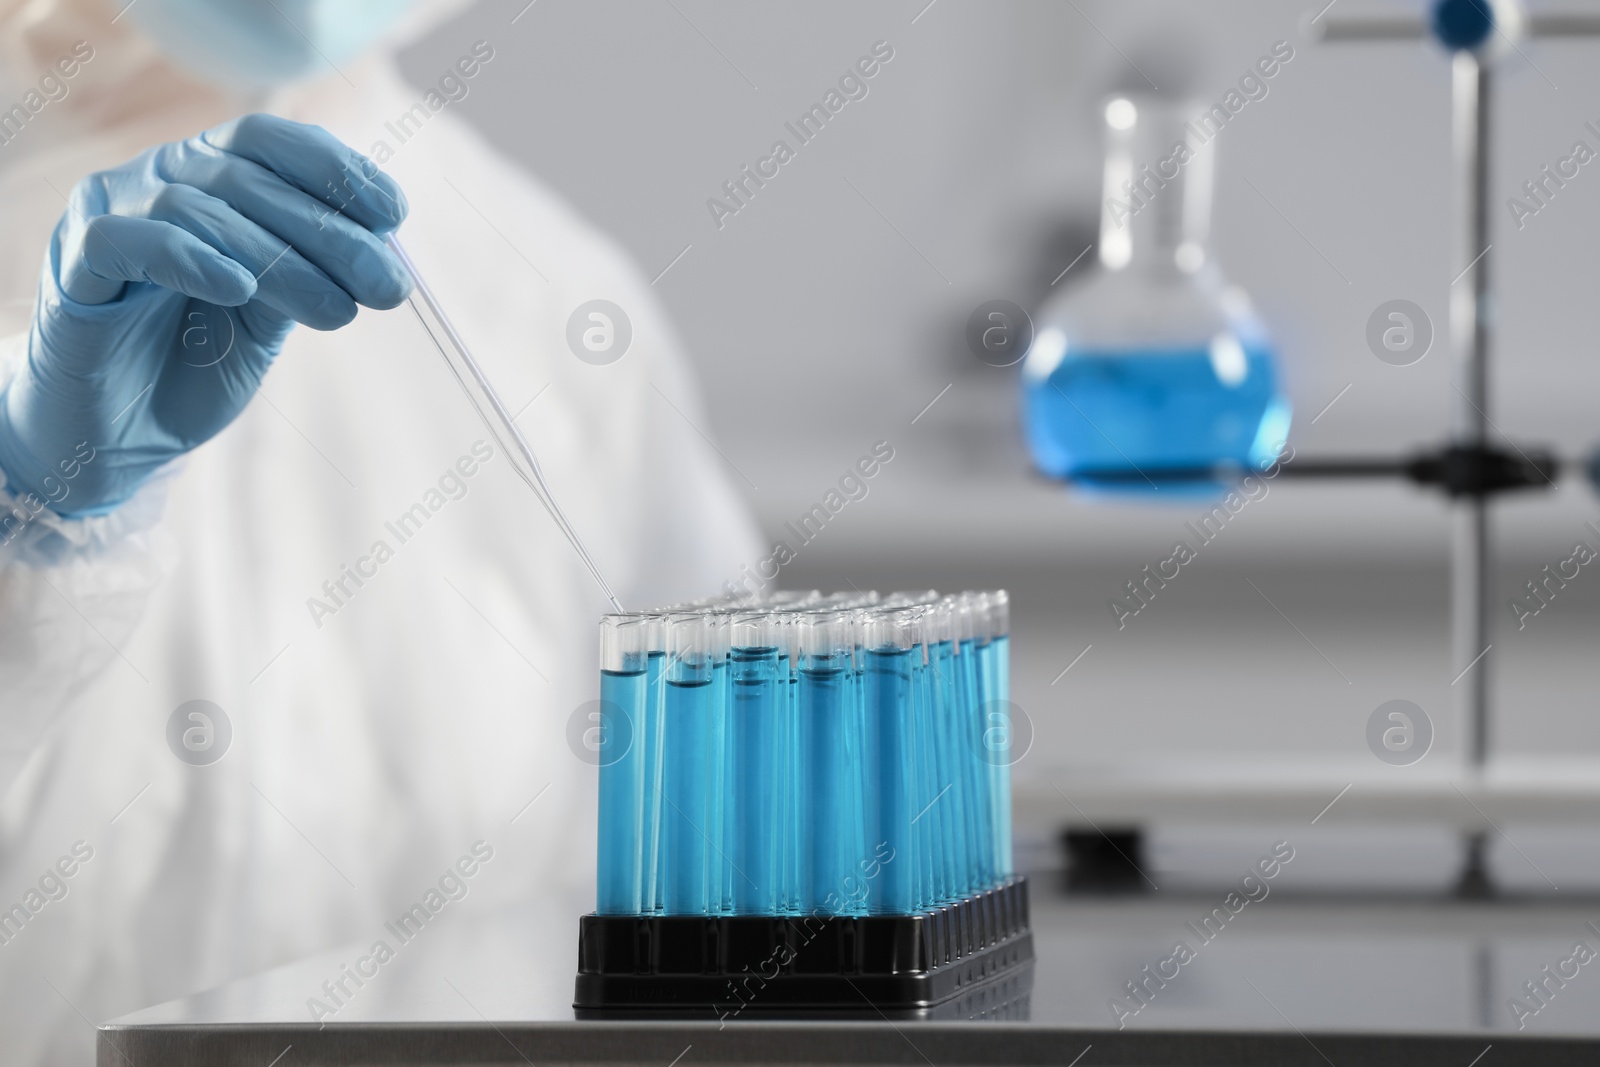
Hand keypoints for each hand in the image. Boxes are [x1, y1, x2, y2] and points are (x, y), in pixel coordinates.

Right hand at [0, 113, 410, 516]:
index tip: (394, 216)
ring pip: (201, 210)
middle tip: (388, 287)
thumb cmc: (195, 364)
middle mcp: (158, 179)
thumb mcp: (271, 316)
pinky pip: (130, 241)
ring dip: (282, 262)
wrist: (121, 435)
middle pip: (250, 179)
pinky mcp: (77, 264)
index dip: (338, 169)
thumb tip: (386, 251)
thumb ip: (311, 273)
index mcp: (208, 176)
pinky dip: (191, 259)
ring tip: (337, 313)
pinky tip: (240, 291)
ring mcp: (111, 214)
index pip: (273, 141)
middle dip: (331, 233)